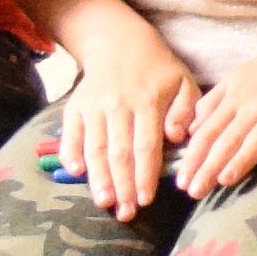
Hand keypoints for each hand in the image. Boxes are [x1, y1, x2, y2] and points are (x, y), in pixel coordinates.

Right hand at [53, 33, 202, 216]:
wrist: (119, 43)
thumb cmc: (158, 70)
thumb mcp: (184, 82)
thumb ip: (186, 111)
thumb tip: (177, 137)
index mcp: (148, 102)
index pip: (147, 145)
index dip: (145, 174)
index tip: (147, 198)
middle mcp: (118, 106)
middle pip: (120, 152)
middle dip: (122, 185)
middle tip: (126, 212)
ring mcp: (94, 107)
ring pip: (95, 147)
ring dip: (99, 177)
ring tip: (104, 202)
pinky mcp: (75, 107)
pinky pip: (70, 133)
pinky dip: (70, 152)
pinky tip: (75, 173)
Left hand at [171, 3, 256, 201]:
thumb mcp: (237, 78)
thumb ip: (213, 103)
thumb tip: (192, 130)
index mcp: (234, 96)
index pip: (207, 131)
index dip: (193, 157)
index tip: (182, 180)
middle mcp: (253, 103)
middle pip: (226, 138)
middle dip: (208, 166)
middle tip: (194, 191)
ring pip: (256, 137)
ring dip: (239, 159)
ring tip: (223, 181)